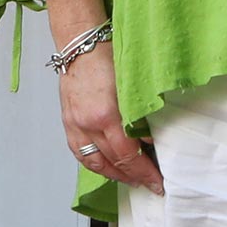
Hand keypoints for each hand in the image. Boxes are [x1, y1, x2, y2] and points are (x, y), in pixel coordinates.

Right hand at [38, 0, 160, 191]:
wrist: (81, 43)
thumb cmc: (109, 56)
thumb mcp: (132, 87)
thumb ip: (141, 115)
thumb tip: (153, 139)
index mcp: (106, 115)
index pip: (129, 155)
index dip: (145, 172)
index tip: (159, 182)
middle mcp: (88, 124)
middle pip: (113, 162)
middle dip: (134, 176)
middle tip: (150, 183)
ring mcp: (74, 125)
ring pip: (94, 162)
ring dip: (114, 174)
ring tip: (130, 179)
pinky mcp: (67, 122)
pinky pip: (80, 152)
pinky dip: (95, 164)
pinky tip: (107, 167)